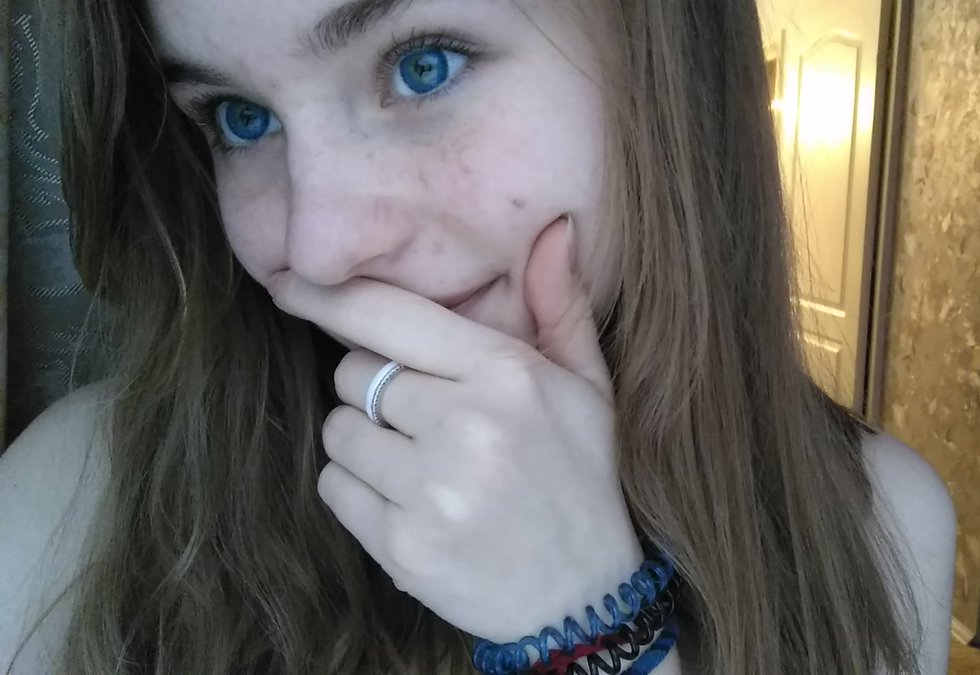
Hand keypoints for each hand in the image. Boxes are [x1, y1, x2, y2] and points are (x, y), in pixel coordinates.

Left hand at [268, 218, 644, 643]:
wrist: (584, 601)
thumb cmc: (583, 480)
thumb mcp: (589, 388)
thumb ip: (561, 306)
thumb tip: (555, 229)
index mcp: (506, 375)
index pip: (389, 317)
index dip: (330, 298)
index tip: (288, 283)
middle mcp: (465, 426)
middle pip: (356, 373)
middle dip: (375, 387)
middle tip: (423, 416)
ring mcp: (431, 490)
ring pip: (338, 430)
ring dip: (364, 441)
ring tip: (420, 464)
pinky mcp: (402, 545)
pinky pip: (335, 487)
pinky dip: (358, 489)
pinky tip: (409, 502)